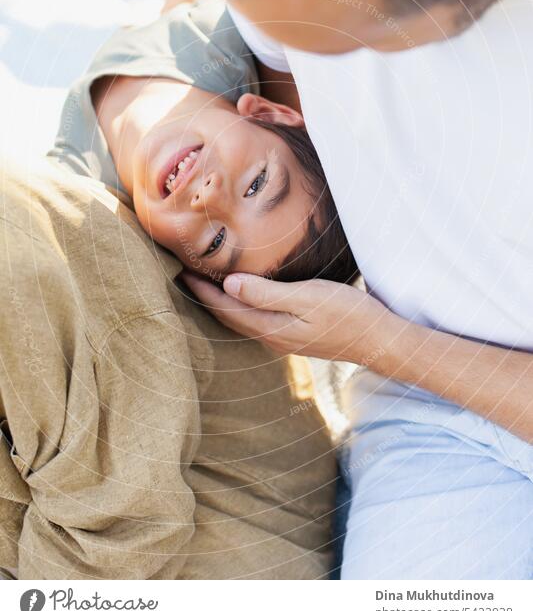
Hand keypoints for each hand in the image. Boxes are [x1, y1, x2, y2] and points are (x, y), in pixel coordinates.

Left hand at [181, 271, 385, 361]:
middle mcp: (271, 337)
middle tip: (183, 274)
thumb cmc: (347, 313)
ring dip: (220, 302)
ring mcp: (282, 338)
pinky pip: (255, 319)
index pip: (225, 307)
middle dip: (204, 296)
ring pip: (240, 319)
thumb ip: (266, 293)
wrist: (379, 340)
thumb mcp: (307, 297)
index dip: (201, 290)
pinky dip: (240, 306)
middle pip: (227, 316)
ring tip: (204, 283)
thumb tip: (229, 284)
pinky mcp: (294, 334)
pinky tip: (241, 295)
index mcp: (270, 327)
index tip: (181, 270)